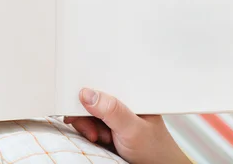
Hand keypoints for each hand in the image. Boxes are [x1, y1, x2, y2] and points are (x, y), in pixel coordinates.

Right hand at [65, 88, 189, 163]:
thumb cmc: (155, 149)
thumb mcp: (132, 128)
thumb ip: (112, 110)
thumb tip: (88, 93)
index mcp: (132, 93)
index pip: (105, 82)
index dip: (89, 89)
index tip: (78, 101)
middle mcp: (123, 101)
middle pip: (93, 97)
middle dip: (87, 114)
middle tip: (92, 129)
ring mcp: (115, 114)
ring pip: (89, 111)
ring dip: (88, 126)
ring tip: (101, 137)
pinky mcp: (108, 126)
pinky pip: (90, 123)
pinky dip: (89, 132)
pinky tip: (99, 139)